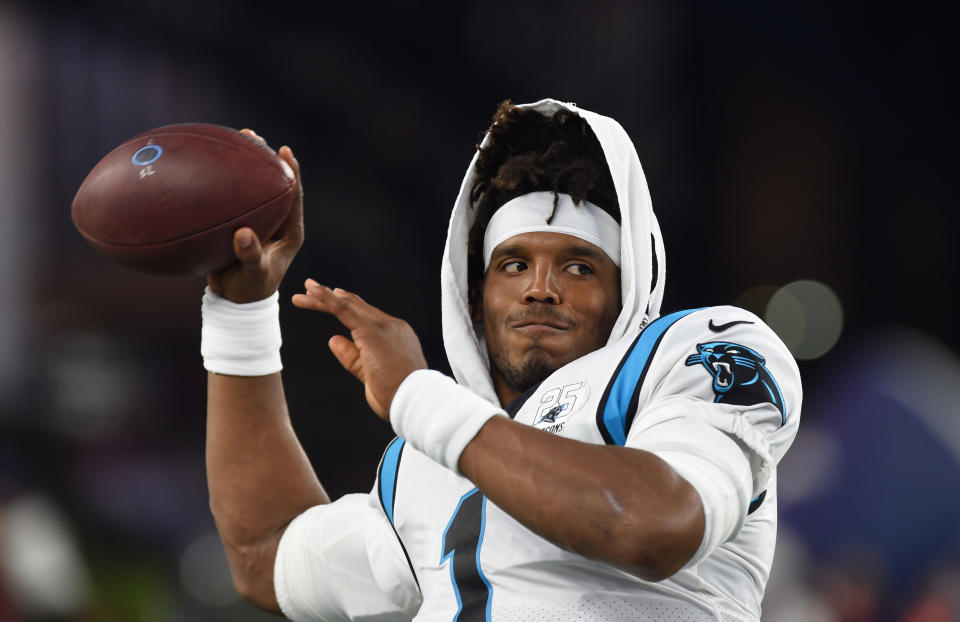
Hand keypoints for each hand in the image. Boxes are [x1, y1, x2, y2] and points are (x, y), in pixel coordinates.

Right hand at [207, 129, 304, 302]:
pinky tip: (203, 168)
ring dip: (244, 165)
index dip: (291, 172)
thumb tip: (243, 234)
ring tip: (232, 140)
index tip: (284, 151)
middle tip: (252, 136)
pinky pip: (232, 199)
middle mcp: (276, 222)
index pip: (294, 195)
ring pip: (252, 188)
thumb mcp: (252, 274)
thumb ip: (250, 256)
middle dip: (264, 159)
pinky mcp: (238, 224)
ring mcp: (257, 221)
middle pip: (273, 183)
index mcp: (289, 230)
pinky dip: (221, 184)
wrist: (233, 301)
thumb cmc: (250, 290)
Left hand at [292, 280, 427, 419]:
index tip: (335, 295)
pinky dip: (327, 299)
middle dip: (333, 297)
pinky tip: (313, 292)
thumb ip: (351, 355)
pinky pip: (344, 310)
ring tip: (305, 289)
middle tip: (311, 287)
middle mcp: (390, 325)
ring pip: (347, 306)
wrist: (415, 399)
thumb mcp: (369, 374)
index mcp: (394, 335)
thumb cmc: (397, 393)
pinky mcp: (370, 331)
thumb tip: (332, 339)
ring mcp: (382, 326)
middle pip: (356, 306)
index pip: (367, 315)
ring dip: (324, 297)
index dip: (349, 304)